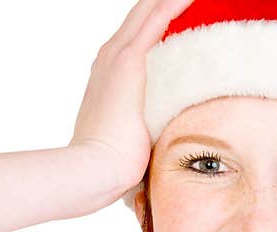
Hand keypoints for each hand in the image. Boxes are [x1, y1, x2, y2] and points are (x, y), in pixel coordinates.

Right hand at [69, 0, 195, 190]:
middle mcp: (109, 58)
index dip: (159, 20)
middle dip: (166, 3)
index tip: (181, 12)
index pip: (139, 36)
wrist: (95, 169)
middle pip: (142, 15)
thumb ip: (147, 131)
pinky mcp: (128, 60)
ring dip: (171, 0)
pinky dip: (174, 3)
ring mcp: (116, 57)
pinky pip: (157, 17)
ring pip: (148, 10)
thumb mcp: (133, 139)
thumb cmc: (113, 165)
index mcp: (110, 75)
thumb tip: (161, 149)